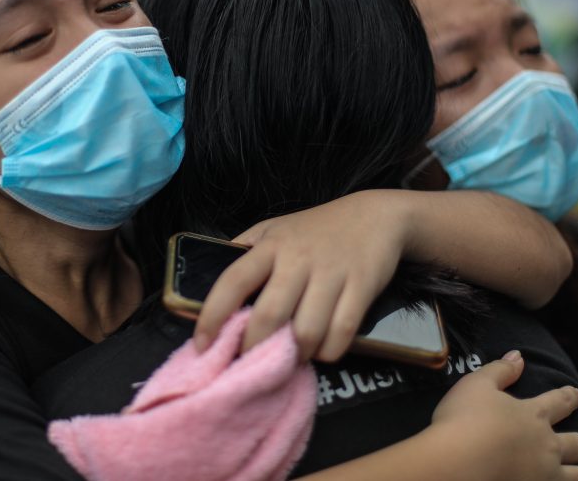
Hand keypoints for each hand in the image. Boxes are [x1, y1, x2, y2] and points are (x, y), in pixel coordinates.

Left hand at [194, 191, 406, 361]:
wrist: (375, 215)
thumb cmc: (317, 228)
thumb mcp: (274, 229)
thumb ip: (244, 251)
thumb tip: (205, 278)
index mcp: (271, 245)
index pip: (233, 280)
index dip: (213, 315)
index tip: (202, 345)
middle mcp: (298, 259)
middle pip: (269, 315)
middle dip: (255, 347)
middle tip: (252, 361)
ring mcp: (332, 273)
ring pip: (307, 332)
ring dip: (297, 354)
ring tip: (293, 354)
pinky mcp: (362, 287)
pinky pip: (341, 334)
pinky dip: (329, 351)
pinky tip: (322, 348)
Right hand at [432, 351, 577, 480]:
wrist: (457, 461)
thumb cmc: (464, 419)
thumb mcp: (476, 384)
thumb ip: (500, 370)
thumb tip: (519, 356)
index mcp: (533, 414)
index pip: (558, 402)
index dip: (569, 397)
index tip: (576, 394)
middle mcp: (546, 445)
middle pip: (576, 443)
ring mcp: (544, 473)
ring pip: (577, 476)